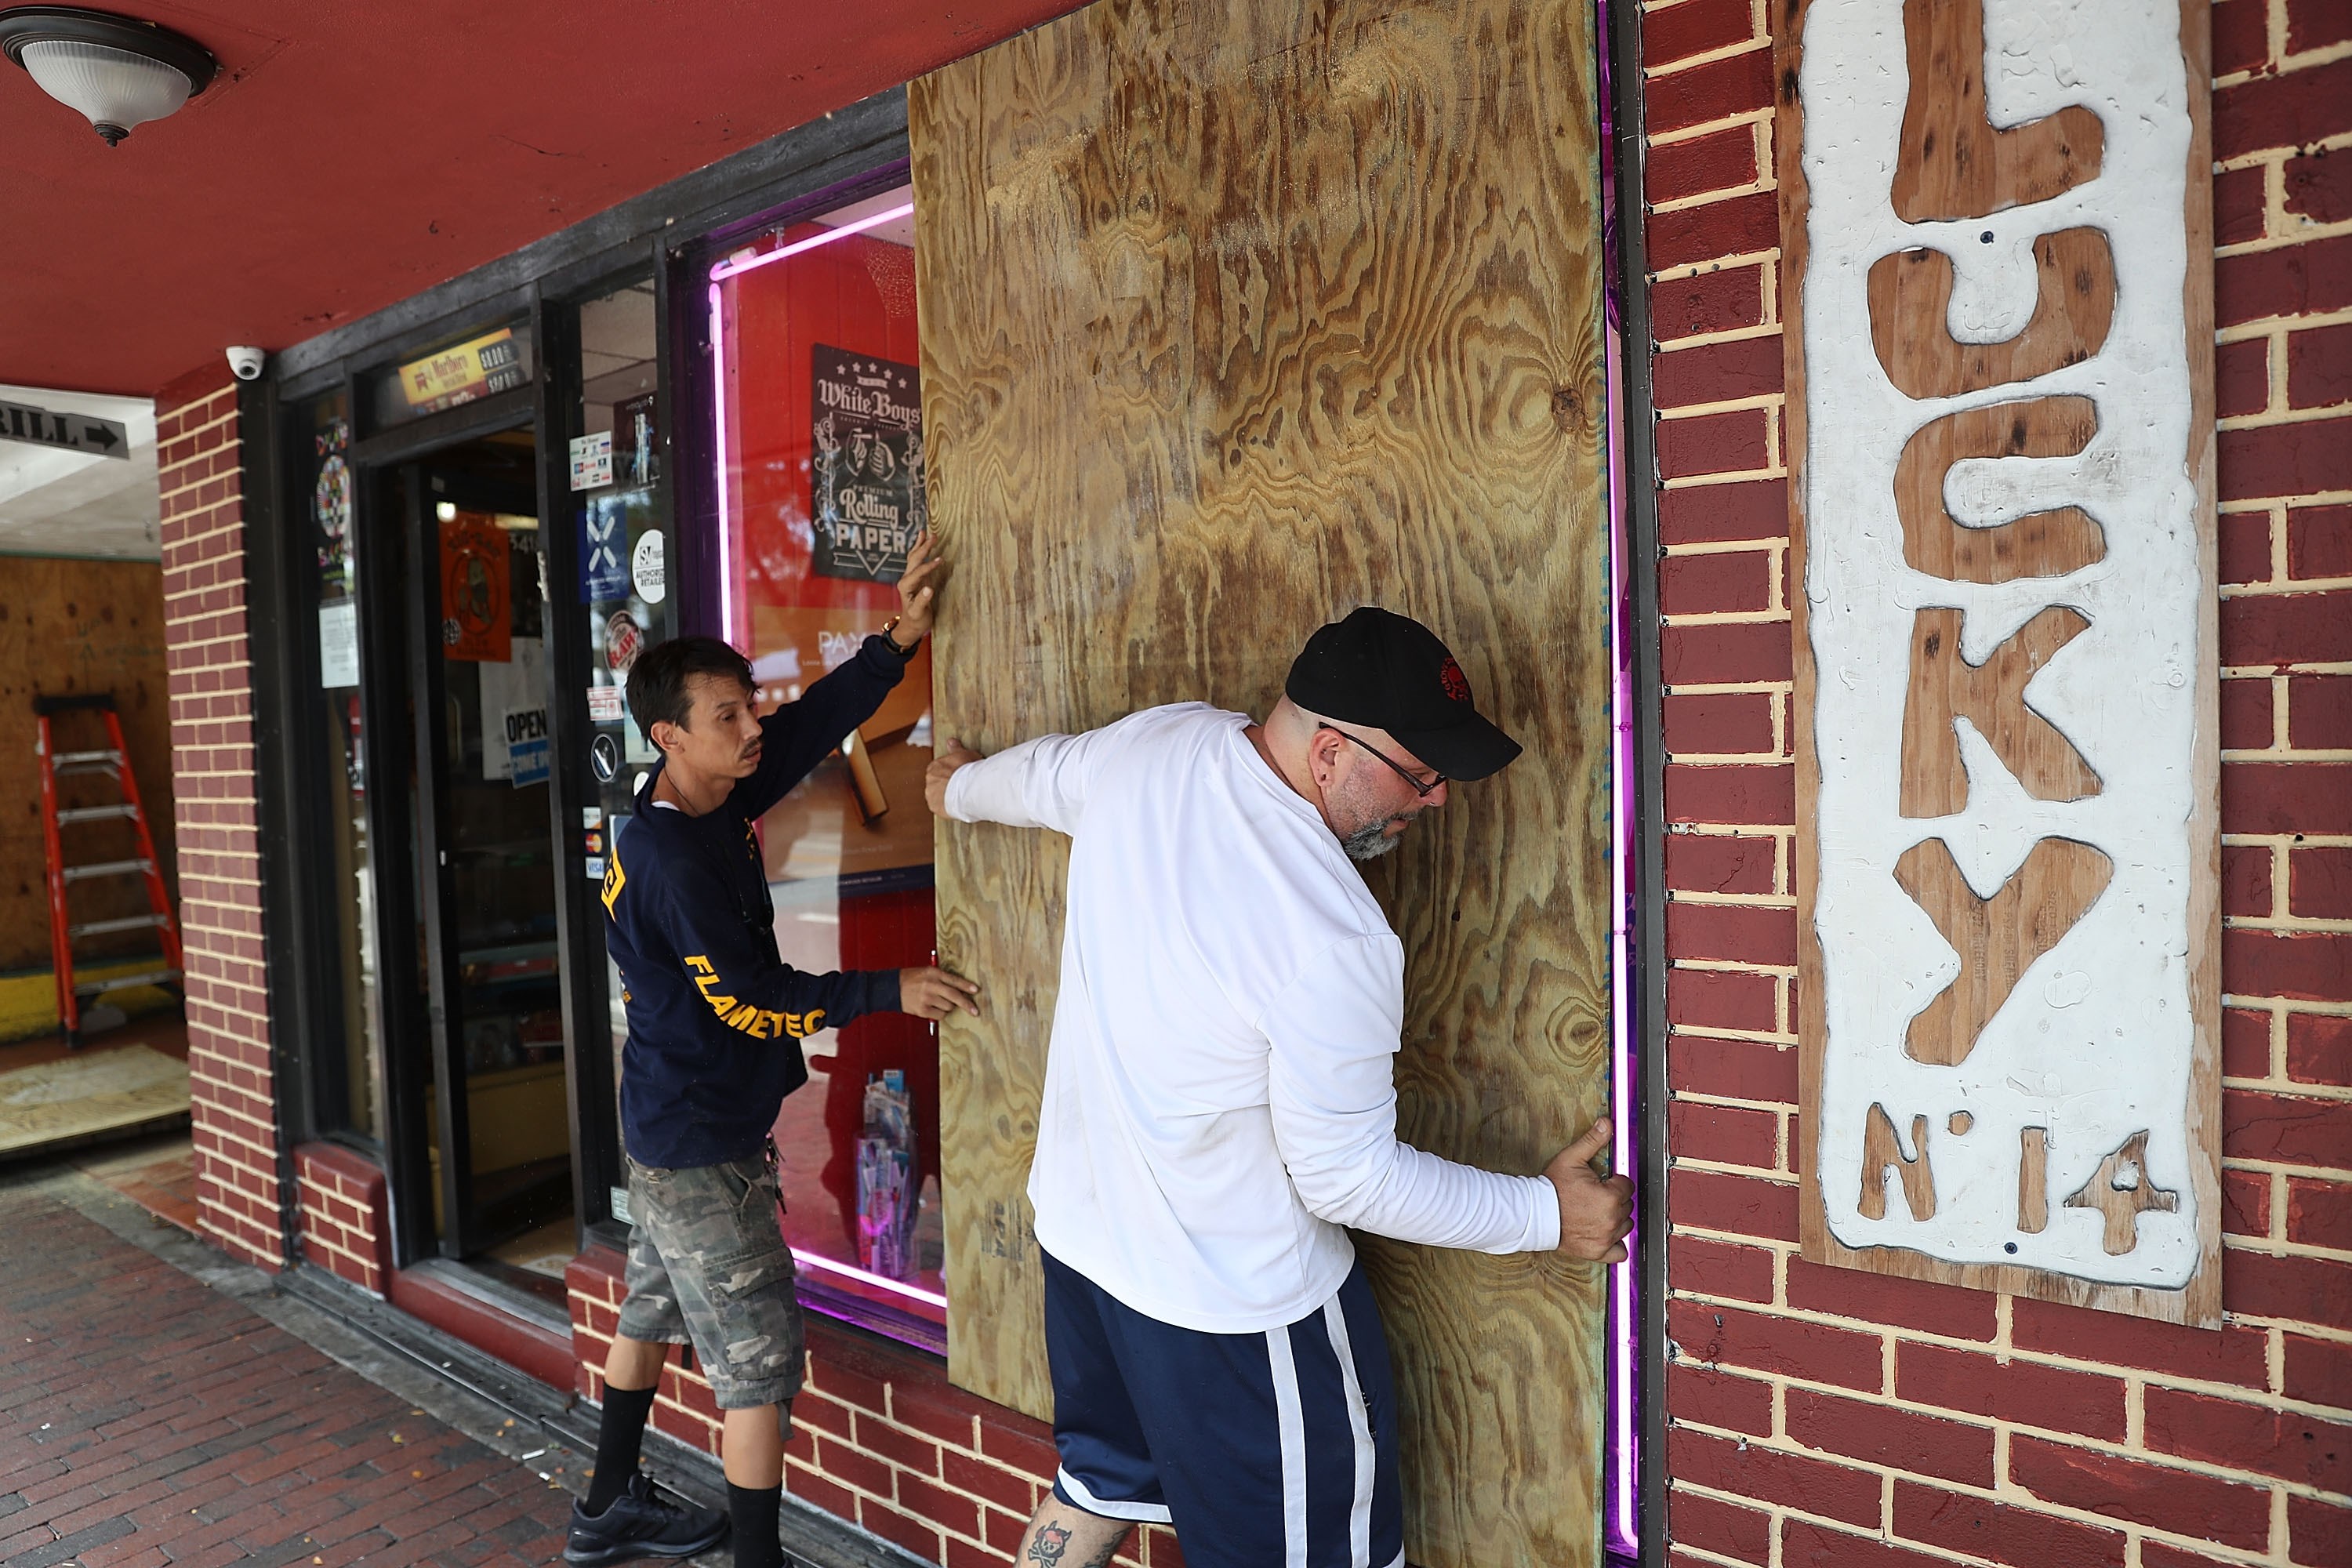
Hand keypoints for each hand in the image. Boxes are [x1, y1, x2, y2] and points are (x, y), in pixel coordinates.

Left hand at [893, 530, 945, 642]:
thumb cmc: (916, 620)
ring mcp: (910, 577)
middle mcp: (906, 579)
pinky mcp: (915, 578)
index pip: (919, 571)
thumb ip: (923, 601)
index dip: (929, 566)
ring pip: (914, 557)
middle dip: (924, 547)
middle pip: (915, 559)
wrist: (910, 625)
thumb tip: (929, 588)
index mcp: (906, 586)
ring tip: (924, 532)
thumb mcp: (919, 613)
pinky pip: (916, 561)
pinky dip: (920, 550)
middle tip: (934, 536)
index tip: (941, 560)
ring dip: (920, 545)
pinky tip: (923, 543)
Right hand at [900, 966, 981, 1019]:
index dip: (966, 986)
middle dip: (966, 1004)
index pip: (954, 980)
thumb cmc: (911, 979)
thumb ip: (942, 978)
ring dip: (949, 1006)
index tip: (976, 990)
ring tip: (939, 1001)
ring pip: (948, 1007)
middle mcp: (931, 985)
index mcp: (933, 973)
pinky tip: (934, 1008)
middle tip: (975, 1011)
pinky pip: (940, 1015)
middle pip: (954, 996)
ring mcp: (927, 998)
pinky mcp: (923, 1010)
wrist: (892, 988)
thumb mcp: (926, 972)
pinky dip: (940, 1013)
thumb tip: (961, 989)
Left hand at [925, 738, 983, 816]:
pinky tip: (956, 805)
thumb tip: (951, 741)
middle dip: (946, 784)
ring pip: (937, 795)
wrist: (966, 788)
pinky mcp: (934, 806)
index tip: (957, 775)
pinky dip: (947, 806)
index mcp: (934, 766)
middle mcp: (929, 779)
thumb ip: (956, 748)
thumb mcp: (964, 754)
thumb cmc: (966, 770)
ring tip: (959, 798)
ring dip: (946, 796)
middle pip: (936, 782)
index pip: (939, 769)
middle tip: (959, 787)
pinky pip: (940, 806)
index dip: (949, 772)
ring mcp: (930, 794)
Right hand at [1544, 1118, 1632, 1261]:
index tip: (1601, 1182)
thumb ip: (1593, 1140)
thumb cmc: (1552, 1188)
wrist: (1534, 1214)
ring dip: (1616, 1218)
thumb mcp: (1571, 1158)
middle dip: (1615, 1198)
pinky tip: (1606, 1234)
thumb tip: (1607, 1122)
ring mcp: (1606, 1237)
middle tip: (1595, 1195)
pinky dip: (1616, 1245)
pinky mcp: (1598, 1251)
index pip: (1627, 1185)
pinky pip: (1620, 1252)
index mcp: (1610, 1196)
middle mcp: (1612, 1219)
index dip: (1614, 1181)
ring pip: (1626, 1225)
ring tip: (1597, 1211)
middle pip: (1627, 1205)